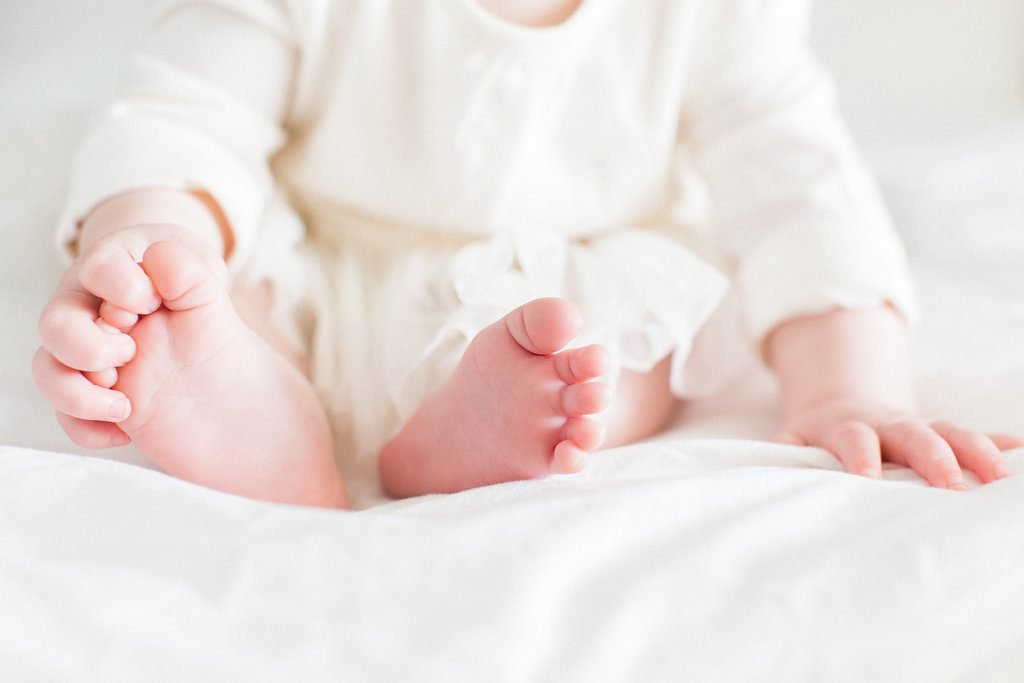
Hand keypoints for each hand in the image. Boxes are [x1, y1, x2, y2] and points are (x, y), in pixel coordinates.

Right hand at [33, 223, 224, 447]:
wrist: (205, 334)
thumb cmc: (195, 293)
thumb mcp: (203, 275)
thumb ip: (190, 269)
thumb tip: (160, 261)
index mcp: (115, 269)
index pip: (100, 269)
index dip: (126, 288)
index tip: (157, 304)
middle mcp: (85, 308)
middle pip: (55, 325)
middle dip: (92, 346)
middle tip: (132, 352)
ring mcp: (83, 351)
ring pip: (48, 372)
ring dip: (80, 394)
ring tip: (127, 405)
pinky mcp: (90, 390)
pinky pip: (66, 416)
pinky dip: (90, 428)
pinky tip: (127, 429)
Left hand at [774, 398, 1023, 488]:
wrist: (840, 405)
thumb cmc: (816, 437)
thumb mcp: (793, 439)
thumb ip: (782, 452)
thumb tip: (764, 471)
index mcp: (845, 428)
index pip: (852, 438)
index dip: (859, 455)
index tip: (868, 476)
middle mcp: (886, 425)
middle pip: (912, 434)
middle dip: (932, 457)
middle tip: (950, 485)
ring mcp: (918, 428)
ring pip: (951, 431)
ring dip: (976, 450)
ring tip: (1000, 475)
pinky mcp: (941, 435)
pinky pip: (974, 435)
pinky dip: (999, 444)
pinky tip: (1020, 453)